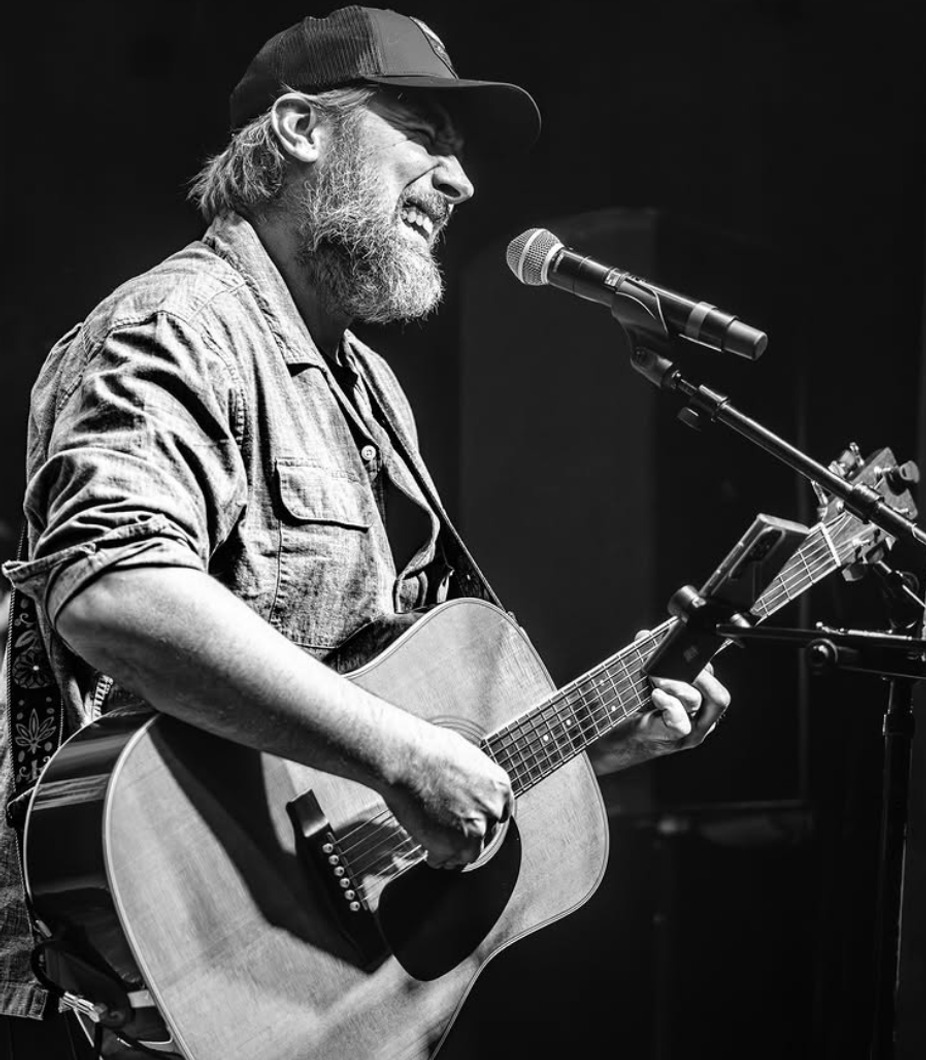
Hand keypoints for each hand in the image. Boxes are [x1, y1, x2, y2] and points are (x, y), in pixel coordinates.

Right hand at [381, 722, 512, 869]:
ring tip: (442, 850)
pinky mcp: (451, 845)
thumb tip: (469, 786)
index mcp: (499, 786)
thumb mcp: (466, 757)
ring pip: (469, 853)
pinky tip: (429, 853)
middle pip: (486, 834)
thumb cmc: (428, 749)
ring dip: (456, 853)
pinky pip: (445, 860)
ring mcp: (474, 829)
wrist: (405, 758)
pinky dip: (436, 859)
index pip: (501, 812)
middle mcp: (492, 809)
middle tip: (453, 833)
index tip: (473, 820)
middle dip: (470, 834)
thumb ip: (475, 779)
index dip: (484, 818)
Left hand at [591, 629, 730, 773]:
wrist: (616, 738)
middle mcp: (701, 717)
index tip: (678, 648)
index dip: (699, 661)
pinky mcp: (674, 739)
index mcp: (700, 700)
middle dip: (697, 674)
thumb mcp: (643, 678)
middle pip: (716, 693)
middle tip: (675, 666)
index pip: (712, 676)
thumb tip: (645, 636)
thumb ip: (647, 655)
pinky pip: (680, 723)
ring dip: (674, 684)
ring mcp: (690, 731)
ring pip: (695, 701)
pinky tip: (656, 696)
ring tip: (655, 679)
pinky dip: (668, 705)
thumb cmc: (634, 709)